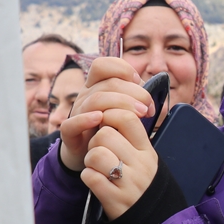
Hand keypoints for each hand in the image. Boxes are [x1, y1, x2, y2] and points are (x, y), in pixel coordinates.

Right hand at [59, 57, 154, 171]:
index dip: (122, 68)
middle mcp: (85, 97)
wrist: (96, 158)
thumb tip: (153, 88)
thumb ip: (137, 98)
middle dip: (133, 92)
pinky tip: (100, 119)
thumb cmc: (115, 131)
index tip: (139, 81)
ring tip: (140, 114)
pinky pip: (70, 124)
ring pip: (95, 100)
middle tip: (148, 107)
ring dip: (121, 104)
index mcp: (97, 86)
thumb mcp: (127, 111)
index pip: (102, 65)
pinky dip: (85, 119)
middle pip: (107, 84)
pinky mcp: (69, 135)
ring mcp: (76, 114)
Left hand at [79, 106, 157, 219]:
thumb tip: (110, 112)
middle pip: (105, 134)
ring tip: (97, 168)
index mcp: (147, 151)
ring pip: (95, 154)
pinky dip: (88, 177)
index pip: (127, 118)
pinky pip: (90, 177)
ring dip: (90, 160)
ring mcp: (128, 182)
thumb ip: (131, 137)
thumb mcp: (145, 158)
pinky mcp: (114, 199)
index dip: (108, 116)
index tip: (105, 126)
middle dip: (95, 141)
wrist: (154, 220)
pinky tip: (95, 181)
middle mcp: (140, 164)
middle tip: (99, 152)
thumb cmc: (142, 184)